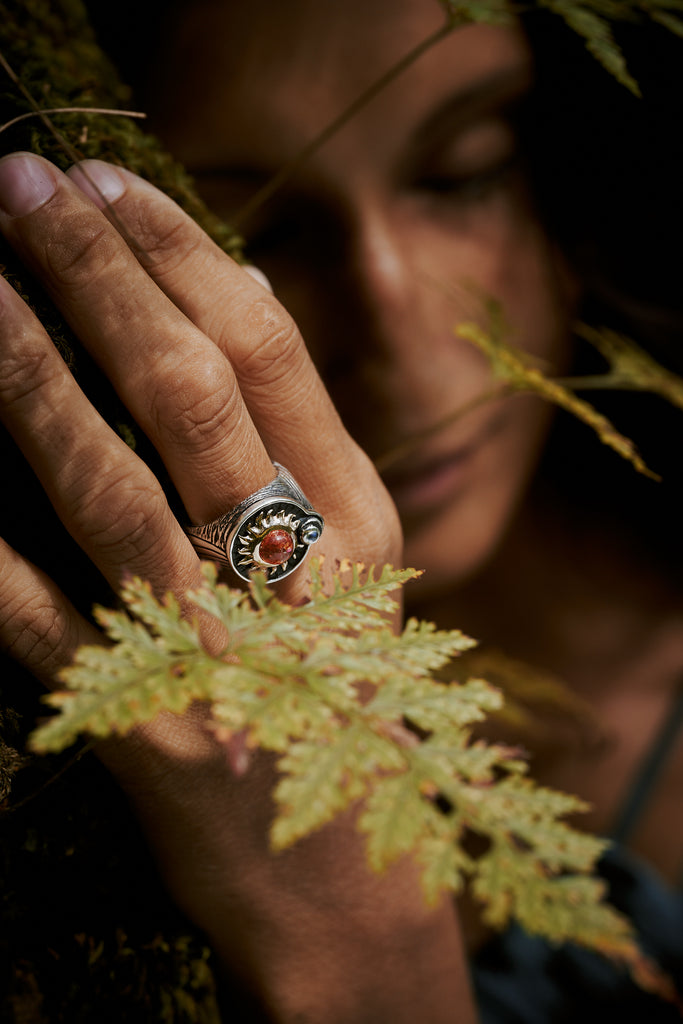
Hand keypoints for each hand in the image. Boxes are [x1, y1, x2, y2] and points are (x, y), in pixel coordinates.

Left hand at [0, 152, 473, 1021]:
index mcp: (359, 523)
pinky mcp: (141, 728)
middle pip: (188, 392)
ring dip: (24, 371)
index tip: (110, 184)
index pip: (269, 353)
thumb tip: (237, 303)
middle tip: (22, 186)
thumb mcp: (358, 575)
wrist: (347, 888)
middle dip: (97, 277)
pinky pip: (36, 614)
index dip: (180, 256)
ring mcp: (216, 653)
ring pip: (104, 483)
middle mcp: (294, 574)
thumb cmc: (349, 706)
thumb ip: (303, 452)